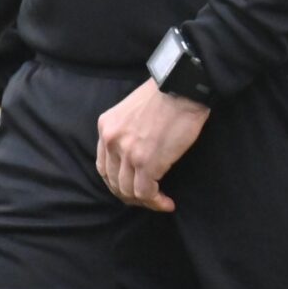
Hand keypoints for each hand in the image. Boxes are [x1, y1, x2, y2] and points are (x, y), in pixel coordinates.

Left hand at [95, 78, 209, 211]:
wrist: (184, 86)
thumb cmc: (167, 92)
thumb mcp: (133, 107)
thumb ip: (127, 129)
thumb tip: (138, 149)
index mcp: (106, 126)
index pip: (104, 166)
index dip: (118, 181)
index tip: (133, 186)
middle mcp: (111, 141)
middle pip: (114, 181)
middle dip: (129, 195)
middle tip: (147, 198)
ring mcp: (127, 154)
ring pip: (128, 191)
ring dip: (144, 201)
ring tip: (159, 201)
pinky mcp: (147, 163)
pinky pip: (146, 192)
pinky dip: (156, 202)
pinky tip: (166, 202)